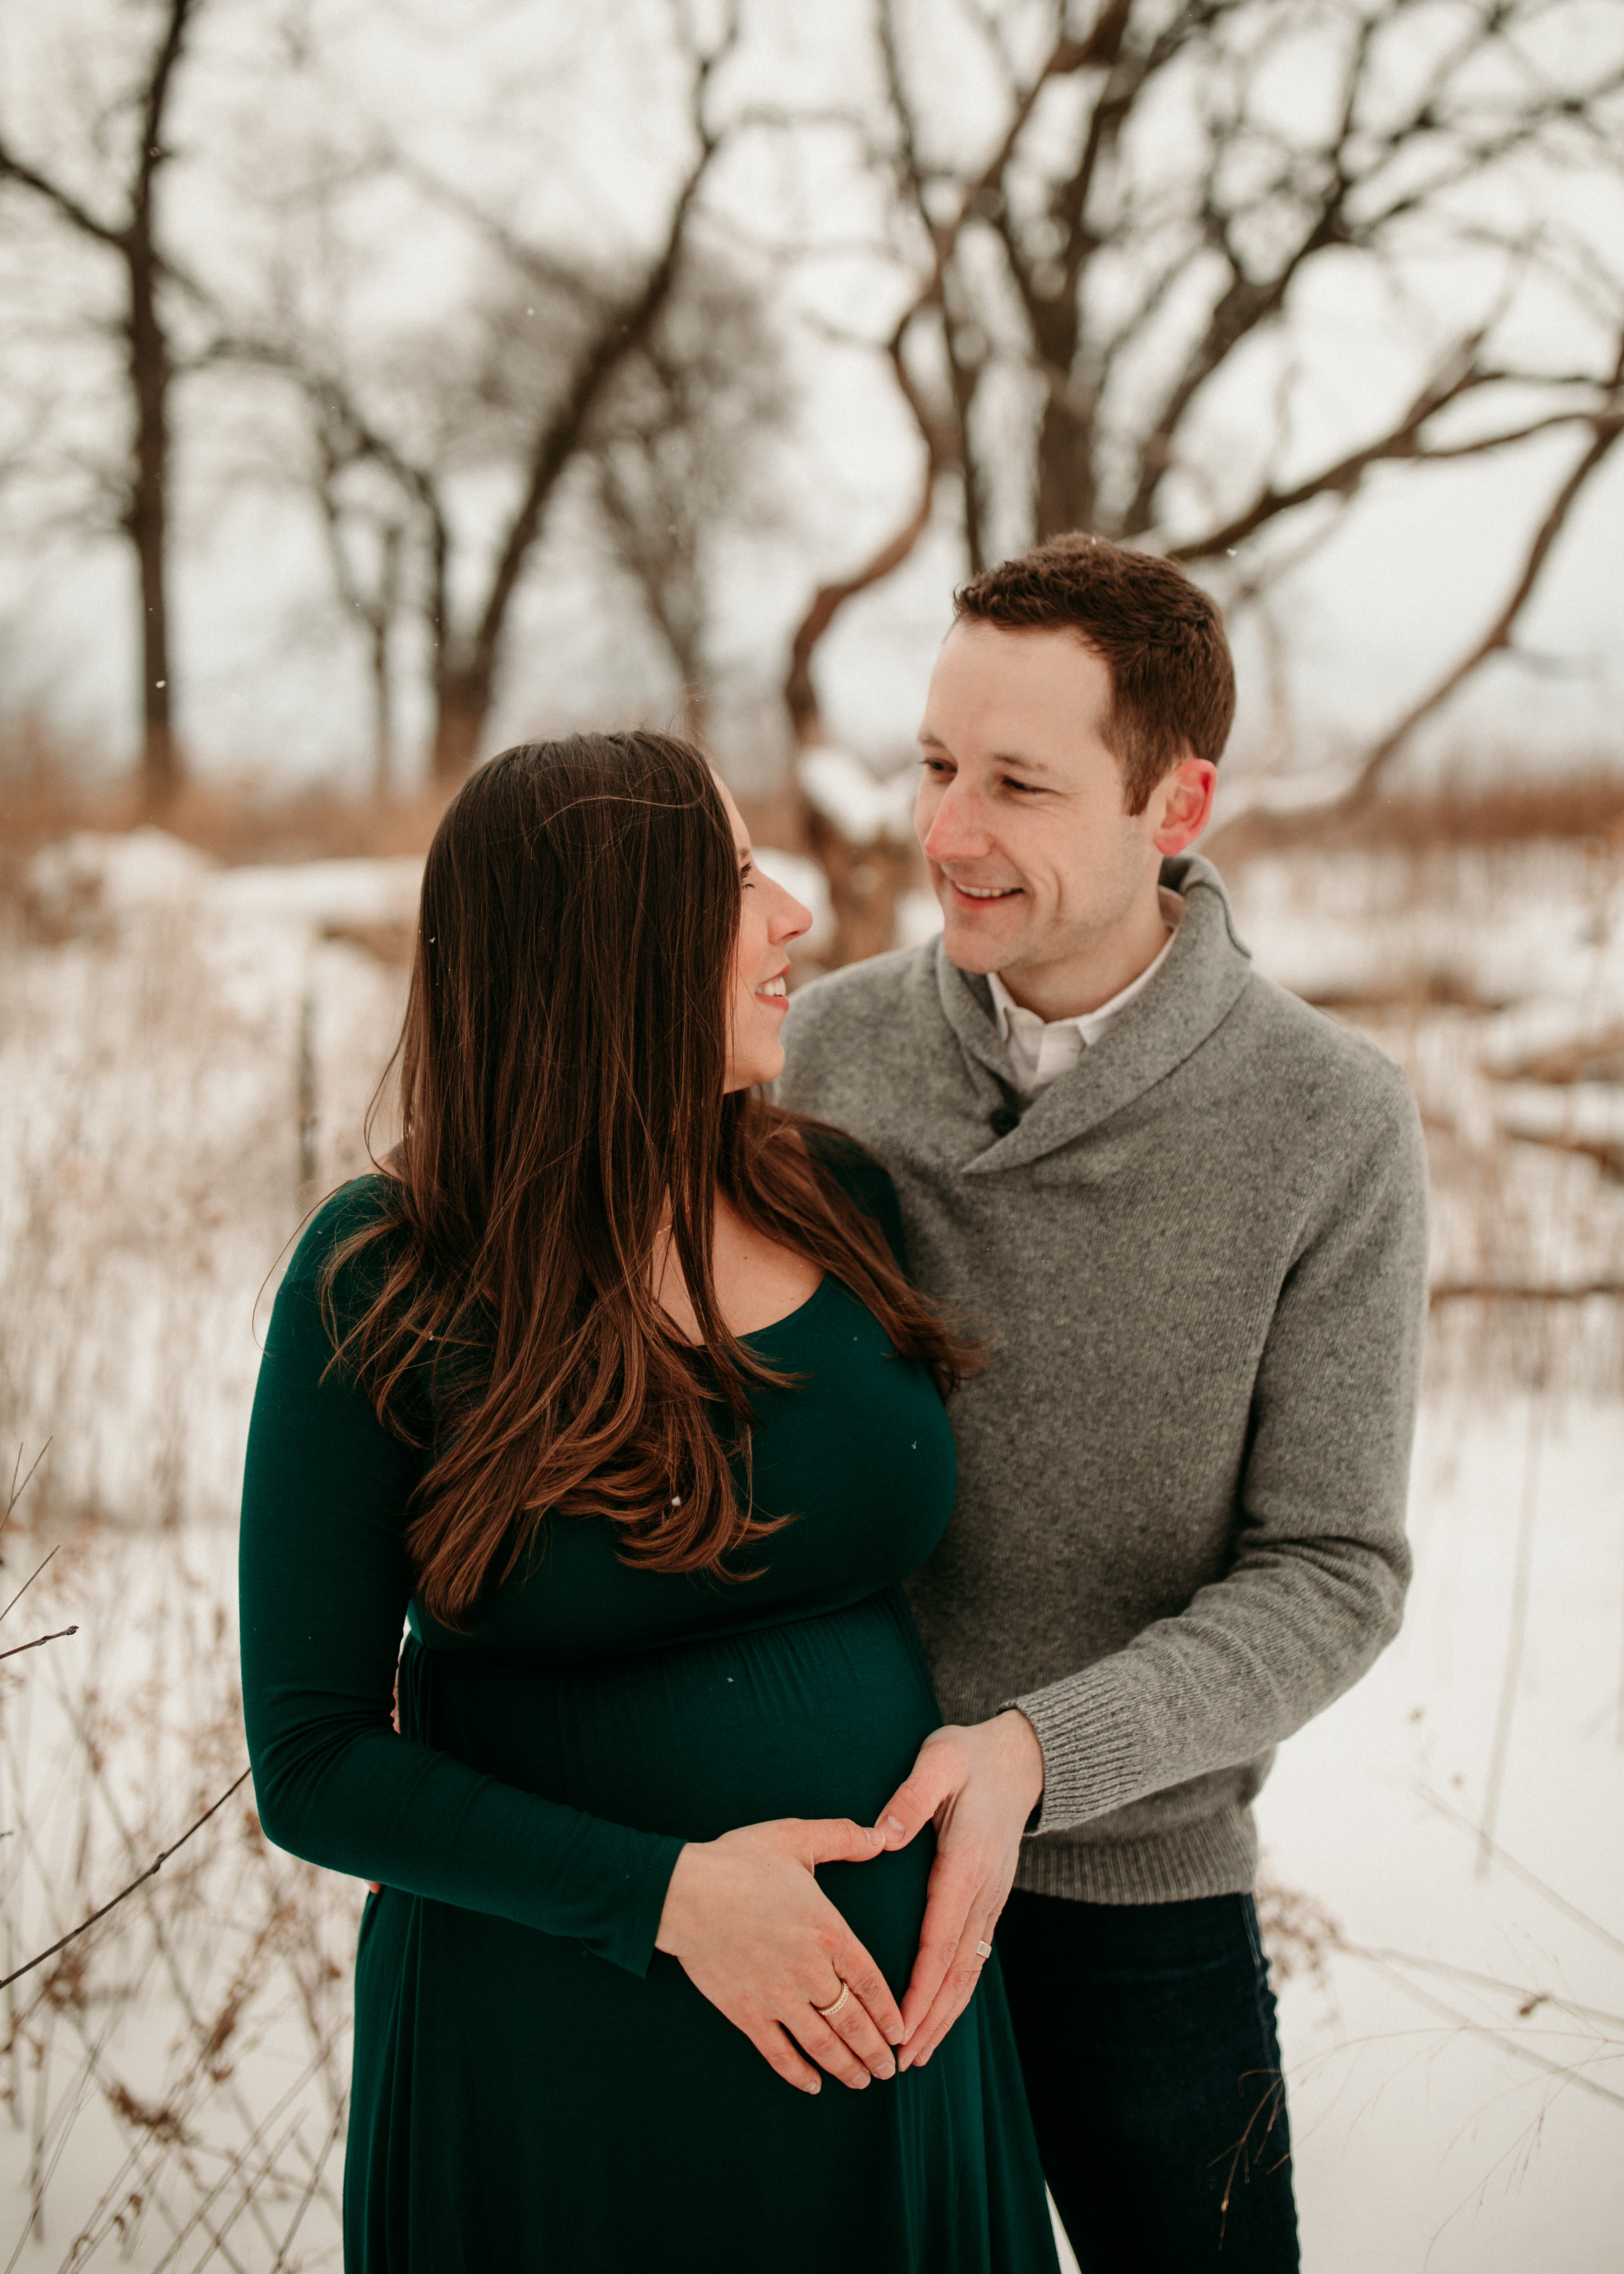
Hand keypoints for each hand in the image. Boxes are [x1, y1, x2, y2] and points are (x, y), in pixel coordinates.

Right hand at [655, 1817, 903, 2094]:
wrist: (684, 1892)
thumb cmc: (740, 1862)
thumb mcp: (796, 1837)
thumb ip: (843, 1837)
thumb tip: (882, 1837)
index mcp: (828, 1932)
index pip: (871, 1982)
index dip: (889, 2012)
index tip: (901, 2031)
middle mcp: (809, 1971)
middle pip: (853, 2021)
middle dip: (874, 2050)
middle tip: (889, 2069)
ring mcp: (778, 1996)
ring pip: (823, 2043)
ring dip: (847, 2067)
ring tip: (863, 2081)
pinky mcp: (746, 2012)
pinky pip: (778, 2052)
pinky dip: (798, 2073)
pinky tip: (813, 2084)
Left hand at [874, 1710, 1044, 2069]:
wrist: (1019, 1759)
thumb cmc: (969, 1756)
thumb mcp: (939, 1760)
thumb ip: (912, 1795)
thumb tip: (884, 1835)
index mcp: (965, 1863)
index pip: (940, 1938)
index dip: (920, 1986)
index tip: (898, 2023)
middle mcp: (983, 1891)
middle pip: (957, 1970)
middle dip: (931, 2019)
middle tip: (903, 2062)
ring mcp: (991, 1900)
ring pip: (969, 1970)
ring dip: (946, 2015)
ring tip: (918, 2056)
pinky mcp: (989, 1901)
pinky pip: (974, 1956)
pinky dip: (957, 1993)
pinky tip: (940, 2015)